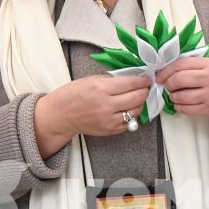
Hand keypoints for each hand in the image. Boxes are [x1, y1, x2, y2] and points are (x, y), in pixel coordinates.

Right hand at [33, 74, 155, 156]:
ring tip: (136, 98)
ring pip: (136, 111)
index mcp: (101, 88)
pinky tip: (128, 109)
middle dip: (144, 91)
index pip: (131, 83)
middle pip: (137, 98)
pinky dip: (132, 115)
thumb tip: (132, 78)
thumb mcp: (91, 79)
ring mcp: (109, 120)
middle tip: (145, 88)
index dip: (143, 81)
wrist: (61, 115)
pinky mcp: (110, 130)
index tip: (147, 79)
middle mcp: (106, 105)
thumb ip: (112, 80)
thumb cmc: (73, 94)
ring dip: (140, 103)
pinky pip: (129, 123)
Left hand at [157, 57, 208, 127]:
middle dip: (168, 84)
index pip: (180, 65)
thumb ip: (192, 65)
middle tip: (168, 86)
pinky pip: (185, 109)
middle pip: (178, 80)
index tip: (160, 76)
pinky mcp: (208, 109)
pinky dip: (178, 107)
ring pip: (180, 96)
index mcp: (208, 65)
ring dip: (172, 97)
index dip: (166, 71)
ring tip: (175, 95)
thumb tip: (167, 69)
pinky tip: (180, 103)